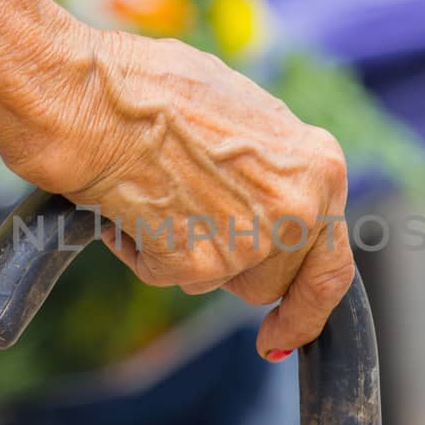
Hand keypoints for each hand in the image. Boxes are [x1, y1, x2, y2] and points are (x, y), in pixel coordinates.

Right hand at [37, 31, 353, 356]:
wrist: (93, 97)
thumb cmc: (156, 90)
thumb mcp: (244, 117)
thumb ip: (272, 170)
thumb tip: (267, 202)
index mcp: (320, 170)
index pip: (331, 264)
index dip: (307, 308)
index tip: (282, 334)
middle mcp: (296, 211)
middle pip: (272, 282)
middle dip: (234, 268)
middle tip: (191, 223)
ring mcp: (250, 243)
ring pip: (218, 283)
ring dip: (185, 253)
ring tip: (157, 189)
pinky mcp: (200, 266)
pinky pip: (167, 275)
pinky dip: (142, 249)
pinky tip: (130, 202)